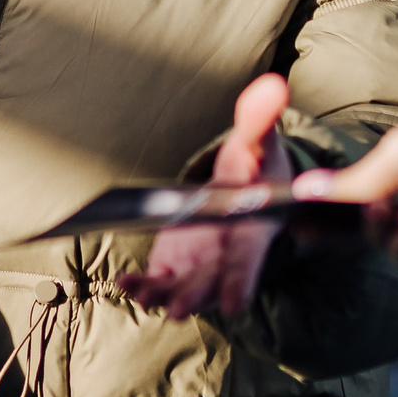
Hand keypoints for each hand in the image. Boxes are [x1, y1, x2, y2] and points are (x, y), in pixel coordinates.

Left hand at [121, 73, 294, 321]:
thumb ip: (260, 119)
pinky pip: (160, 280)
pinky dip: (143, 285)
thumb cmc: (258, 169)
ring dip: (163, 295)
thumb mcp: (259, 142)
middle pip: (213, 283)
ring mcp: (202, 264)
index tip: (235, 303)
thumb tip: (273, 85)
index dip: (241, 280)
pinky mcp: (178, 263)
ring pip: (184, 288)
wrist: (247, 190)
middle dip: (195, 296)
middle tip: (178, 311)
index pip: (248, 259)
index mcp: (251, 230)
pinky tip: (123, 283)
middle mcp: (227, 255)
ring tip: (141, 295)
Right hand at [293, 97, 397, 269]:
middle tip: (317, 224)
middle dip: (344, 222)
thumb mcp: (395, 157)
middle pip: (363, 224)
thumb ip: (351, 184)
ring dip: (384, 226)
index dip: (326, 206)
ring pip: (383, 242)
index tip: (294, 215)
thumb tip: (303, 189)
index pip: (355, 194)